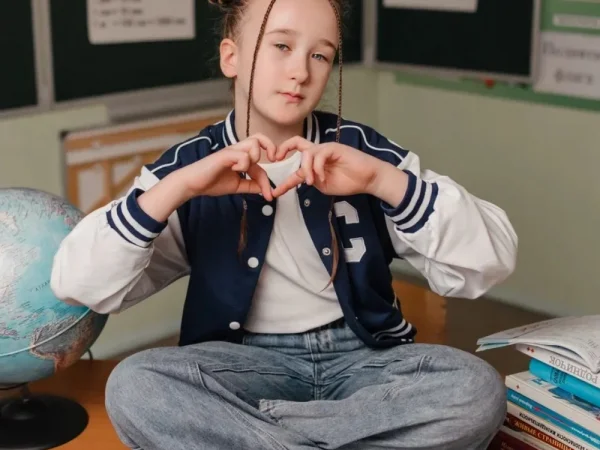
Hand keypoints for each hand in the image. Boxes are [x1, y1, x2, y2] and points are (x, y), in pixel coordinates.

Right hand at [180, 134, 275, 200]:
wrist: (193, 184)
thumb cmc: (211, 182)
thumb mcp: (237, 186)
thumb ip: (251, 185)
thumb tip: (266, 190)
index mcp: (241, 156)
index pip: (261, 162)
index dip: (268, 181)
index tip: (270, 194)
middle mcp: (237, 150)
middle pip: (260, 138)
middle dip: (271, 147)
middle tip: (272, 161)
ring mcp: (231, 151)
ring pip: (253, 143)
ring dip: (255, 158)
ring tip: (244, 170)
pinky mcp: (224, 155)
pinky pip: (242, 155)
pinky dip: (243, 165)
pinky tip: (234, 171)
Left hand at [271, 137, 396, 198]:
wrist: (368, 179)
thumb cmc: (348, 182)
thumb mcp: (324, 185)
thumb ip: (311, 180)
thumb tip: (301, 179)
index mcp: (314, 162)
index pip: (295, 166)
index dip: (284, 180)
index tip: (273, 192)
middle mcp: (318, 152)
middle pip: (296, 142)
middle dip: (283, 148)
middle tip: (277, 160)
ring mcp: (326, 149)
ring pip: (307, 153)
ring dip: (306, 169)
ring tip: (312, 182)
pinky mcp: (334, 148)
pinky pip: (319, 155)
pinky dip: (317, 167)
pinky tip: (322, 177)